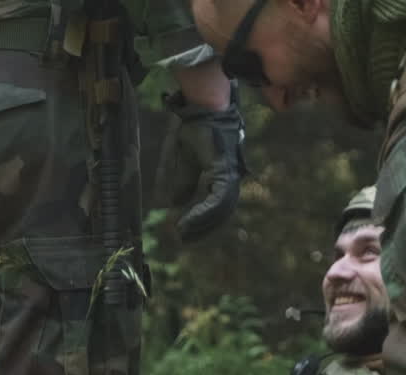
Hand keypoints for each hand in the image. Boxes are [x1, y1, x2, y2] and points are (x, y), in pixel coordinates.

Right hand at [154, 90, 246, 241]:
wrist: (201, 105)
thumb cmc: (196, 126)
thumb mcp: (185, 159)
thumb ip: (185, 181)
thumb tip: (175, 203)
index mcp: (222, 174)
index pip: (217, 205)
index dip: (202, 220)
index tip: (183, 230)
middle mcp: (230, 176)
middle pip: (221, 212)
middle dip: (202, 228)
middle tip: (183, 238)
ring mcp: (230, 173)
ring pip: (221, 209)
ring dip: (201, 223)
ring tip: (182, 231)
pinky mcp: (225, 170)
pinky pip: (217, 199)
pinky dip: (202, 212)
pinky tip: (186, 219)